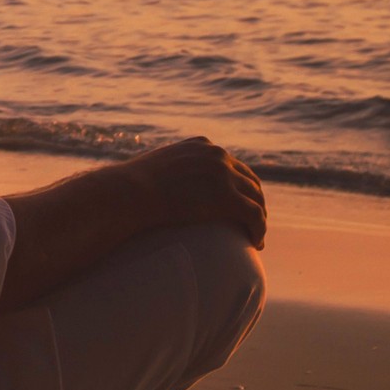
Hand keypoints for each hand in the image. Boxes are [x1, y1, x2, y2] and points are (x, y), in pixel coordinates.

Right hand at [131, 137, 265, 246]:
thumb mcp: (156, 170)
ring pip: (256, 198)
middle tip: (252, 225)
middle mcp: (217, 155)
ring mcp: (224, 174)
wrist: (130, 192)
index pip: (233, 165)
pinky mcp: (227, 197)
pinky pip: (254, 215)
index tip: (240, 205)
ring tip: (255, 237)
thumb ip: (170, 173)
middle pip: (250, 180)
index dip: (241, 187)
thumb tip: (166, 188)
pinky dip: (259, 229)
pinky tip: (256, 243)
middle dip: (254, 203)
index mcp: (202, 146)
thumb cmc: (133, 187)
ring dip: (259, 219)